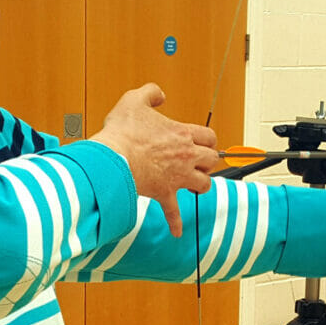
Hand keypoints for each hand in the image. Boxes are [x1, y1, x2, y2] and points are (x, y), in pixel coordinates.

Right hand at [88, 84, 223, 236]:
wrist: (113, 158)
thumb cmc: (123, 132)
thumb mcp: (134, 100)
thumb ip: (150, 93)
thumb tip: (159, 95)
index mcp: (182, 134)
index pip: (209, 136)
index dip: (208, 139)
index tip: (202, 142)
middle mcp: (185, 156)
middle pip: (212, 160)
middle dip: (208, 161)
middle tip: (200, 162)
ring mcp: (177, 177)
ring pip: (203, 185)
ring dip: (200, 185)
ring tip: (194, 185)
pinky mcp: (164, 193)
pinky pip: (174, 212)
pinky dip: (175, 222)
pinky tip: (177, 231)